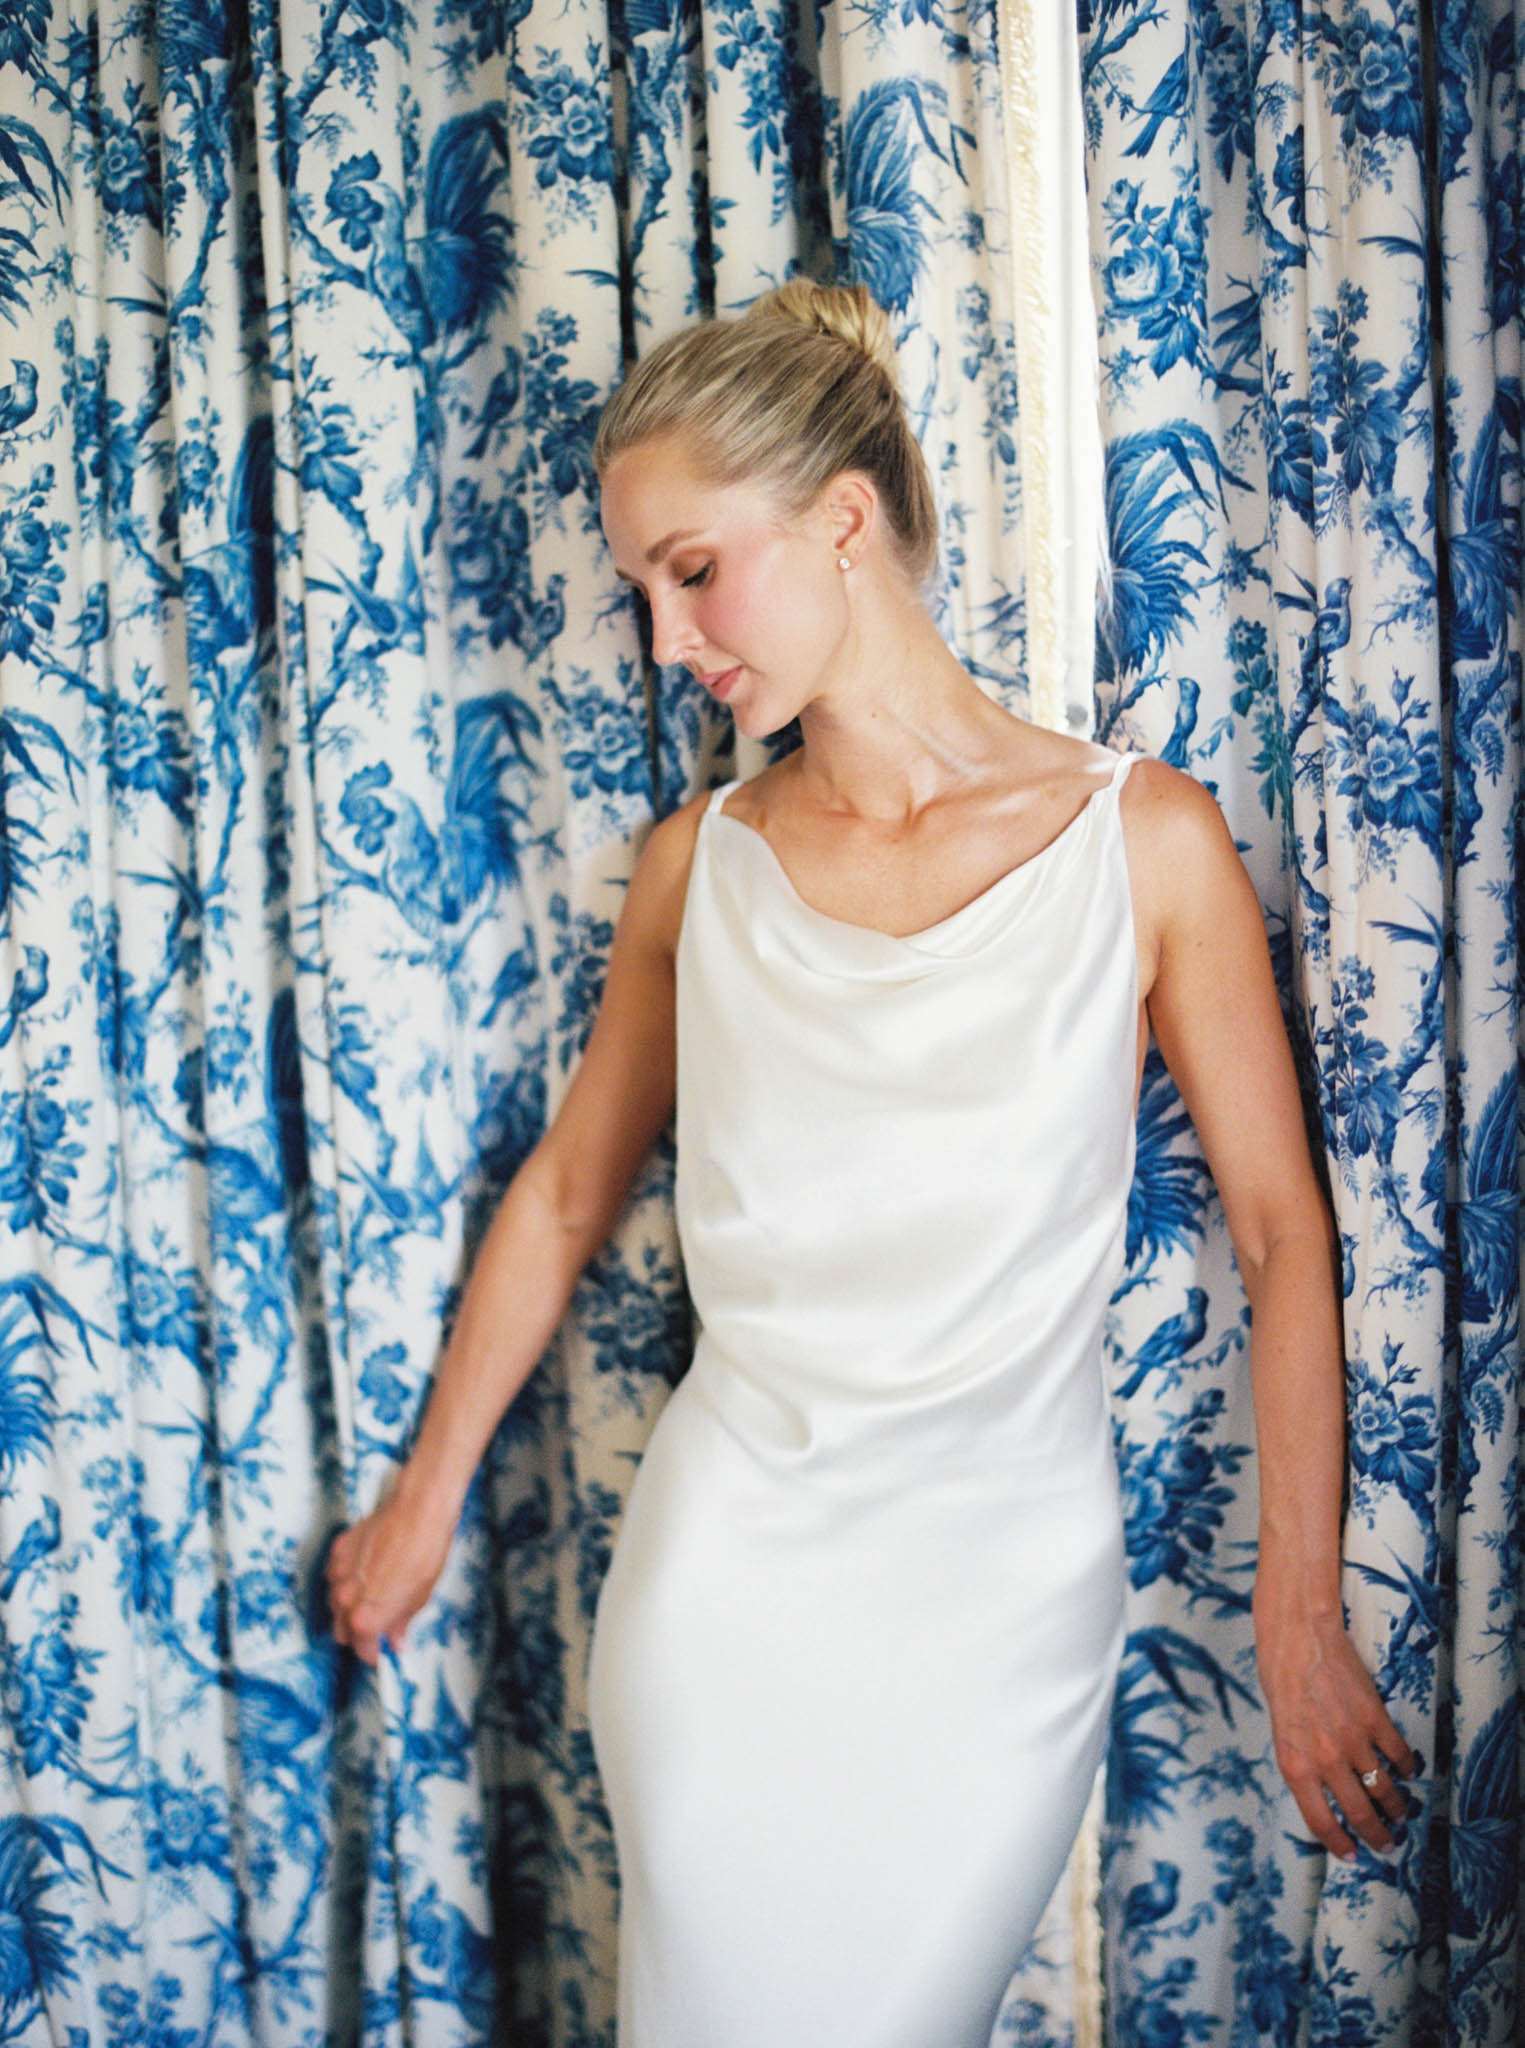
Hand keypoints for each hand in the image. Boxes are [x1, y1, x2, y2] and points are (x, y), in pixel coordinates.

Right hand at [326, 1479, 458, 1667]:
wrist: (418, 1512)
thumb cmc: (424, 1555)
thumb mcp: (419, 1598)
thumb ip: (400, 1624)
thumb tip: (396, 1642)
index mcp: (364, 1619)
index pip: (362, 1649)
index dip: (375, 1652)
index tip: (383, 1650)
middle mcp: (344, 1601)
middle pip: (342, 1630)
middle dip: (358, 1632)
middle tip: (378, 1625)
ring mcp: (337, 1574)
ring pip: (335, 1604)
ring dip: (349, 1606)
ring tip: (373, 1596)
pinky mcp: (337, 1551)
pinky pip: (336, 1575)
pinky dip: (346, 1579)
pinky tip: (366, 1572)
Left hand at [1252, 1573, 1420, 1861]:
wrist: (1298, 1639)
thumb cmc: (1281, 1681)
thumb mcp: (1281, 1731)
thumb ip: (1303, 1764)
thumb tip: (1323, 1793)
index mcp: (1296, 1765)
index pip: (1320, 1821)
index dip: (1339, 1843)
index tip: (1353, 1855)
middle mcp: (1326, 1761)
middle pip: (1359, 1813)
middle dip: (1377, 1835)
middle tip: (1388, 1843)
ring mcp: (1354, 1741)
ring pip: (1385, 1789)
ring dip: (1396, 1806)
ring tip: (1400, 1812)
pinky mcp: (1375, 1720)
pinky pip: (1399, 1755)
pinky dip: (1407, 1767)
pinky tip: (1409, 1770)